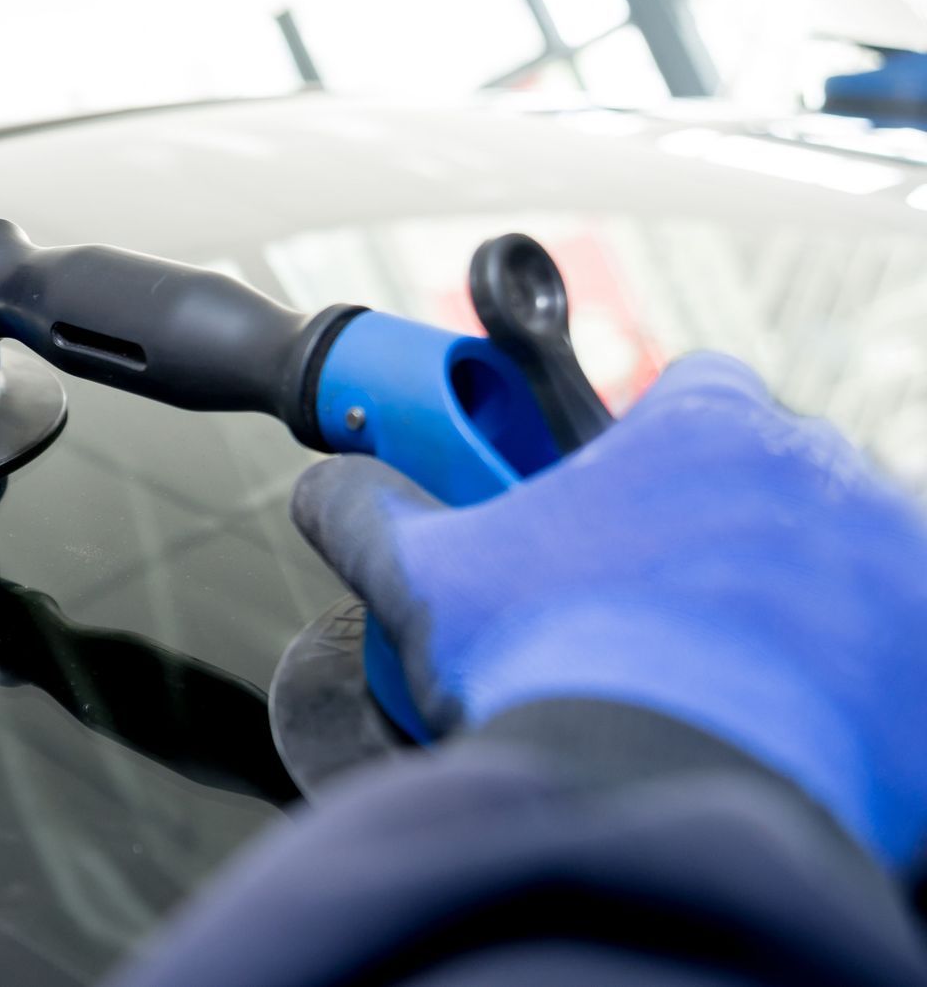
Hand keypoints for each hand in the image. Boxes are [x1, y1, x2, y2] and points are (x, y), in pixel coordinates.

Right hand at [293, 353, 926, 868]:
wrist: (668, 802)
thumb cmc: (561, 669)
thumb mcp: (428, 579)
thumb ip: (369, 512)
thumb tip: (327, 488)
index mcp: (705, 429)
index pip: (693, 391)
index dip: (644, 446)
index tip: (611, 504)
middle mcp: (822, 476)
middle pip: (766, 479)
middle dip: (713, 530)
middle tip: (645, 607)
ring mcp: (893, 567)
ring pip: (833, 560)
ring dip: (782, 598)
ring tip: (708, 676)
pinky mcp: (924, 656)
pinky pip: (888, 648)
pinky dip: (846, 675)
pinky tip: (771, 718)